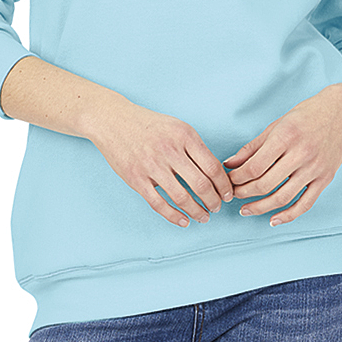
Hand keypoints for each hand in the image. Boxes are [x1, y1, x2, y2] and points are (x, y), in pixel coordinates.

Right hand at [90, 102, 233, 227]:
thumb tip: (214, 173)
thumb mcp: (177, 126)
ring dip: (197, 211)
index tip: (228, 194)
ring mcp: (152, 165)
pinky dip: (174, 216)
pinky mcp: (136, 178)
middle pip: (201, 184)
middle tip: (217, 207)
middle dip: (214, 201)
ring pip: (181, 197)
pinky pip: (158, 203)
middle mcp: (170, 150)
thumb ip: (195, 147)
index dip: (224, 185)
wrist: (114, 120)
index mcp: (184, 136)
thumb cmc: (148, 124)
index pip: (212, 166)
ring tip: (204, 216)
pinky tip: (183, 220)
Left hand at [222, 82, 341, 226]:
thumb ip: (253, 146)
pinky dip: (288, 216)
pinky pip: (305, 204)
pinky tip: (273, 220)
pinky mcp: (326, 179)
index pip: (254, 166)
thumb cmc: (306, 116)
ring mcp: (315, 168)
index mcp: (286, 136)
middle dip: (244, 193)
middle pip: (266, 184)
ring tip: (245, 210)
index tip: (228, 180)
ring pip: (283, 197)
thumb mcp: (276, 125)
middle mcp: (301, 154)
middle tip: (232, 195)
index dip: (237, 178)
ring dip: (261, 208)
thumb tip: (229, 164)